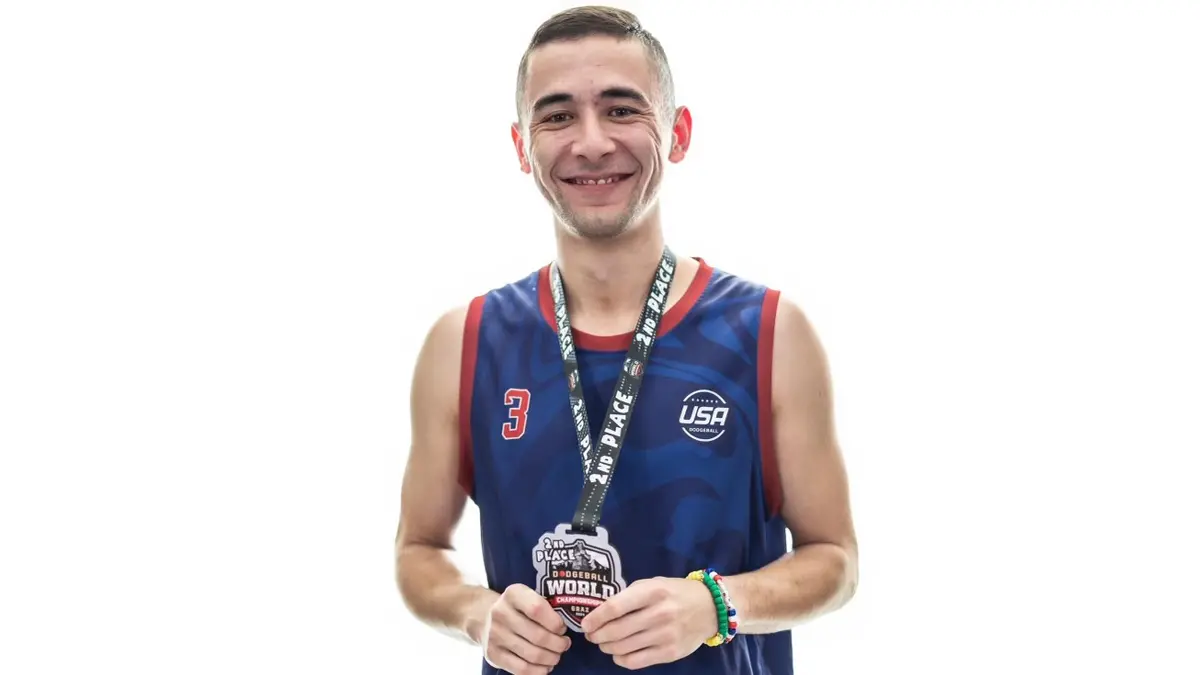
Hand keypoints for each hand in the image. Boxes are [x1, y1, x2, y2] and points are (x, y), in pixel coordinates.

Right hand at [481, 584, 571, 674]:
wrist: (483, 616)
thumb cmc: (516, 607)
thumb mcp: (527, 596)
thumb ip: (546, 606)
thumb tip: (570, 624)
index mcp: (513, 594)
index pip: (538, 609)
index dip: (555, 622)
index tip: (562, 628)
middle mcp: (501, 613)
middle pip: (538, 635)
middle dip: (558, 644)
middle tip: (564, 644)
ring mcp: (495, 635)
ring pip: (532, 654)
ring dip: (551, 658)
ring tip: (556, 655)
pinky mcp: (493, 655)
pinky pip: (521, 669)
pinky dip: (539, 671)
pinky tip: (545, 666)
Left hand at [580, 576, 717, 669]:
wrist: (710, 608)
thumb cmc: (675, 592)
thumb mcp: (652, 584)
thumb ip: (629, 596)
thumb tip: (600, 612)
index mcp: (652, 592)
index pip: (615, 607)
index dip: (595, 618)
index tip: (585, 624)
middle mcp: (659, 614)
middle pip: (616, 630)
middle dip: (597, 635)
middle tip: (592, 636)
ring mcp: (665, 635)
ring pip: (623, 648)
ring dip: (607, 647)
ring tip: (604, 643)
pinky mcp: (670, 653)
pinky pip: (635, 661)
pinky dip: (620, 659)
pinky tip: (619, 653)